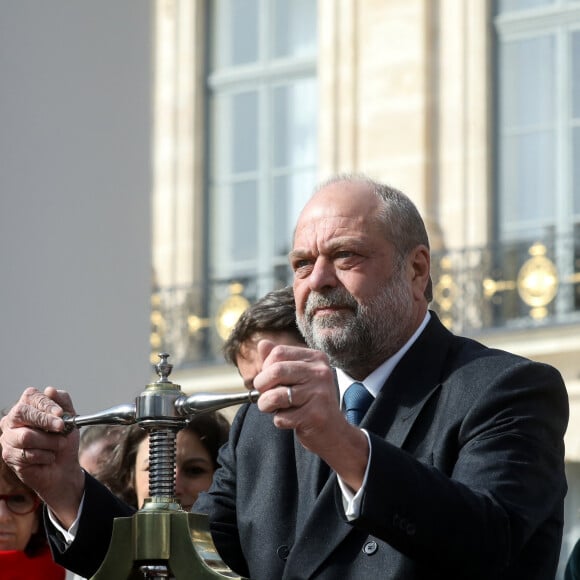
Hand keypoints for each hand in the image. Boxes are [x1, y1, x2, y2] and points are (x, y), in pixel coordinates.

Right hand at [0, 386, 84, 527]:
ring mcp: (8, 438)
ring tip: (59, 445)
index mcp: (28, 405)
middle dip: (45, 420)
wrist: (64, 467)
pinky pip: (27, 454)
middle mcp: (13, 420)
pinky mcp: (9, 455)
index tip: (60, 413)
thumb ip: (62, 402)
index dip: (46, 404)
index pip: (31, 396)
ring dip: (50, 442)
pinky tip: (49, 457)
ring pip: (26, 436)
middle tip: (62, 427)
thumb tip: (49, 390)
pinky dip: (46, 456)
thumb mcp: (70, 418)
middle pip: (22, 412)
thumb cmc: (64, 439)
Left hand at [254, 340, 368, 489]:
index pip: (278, 352)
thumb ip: (277, 360)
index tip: (270, 380)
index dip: (266, 368)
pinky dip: (279, 421)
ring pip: (275, 395)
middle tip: (265, 395)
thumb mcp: (295, 376)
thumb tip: (262, 343)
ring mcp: (319, 393)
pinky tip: (293, 420)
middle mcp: (320, 372)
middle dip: (261, 386)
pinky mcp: (315, 415)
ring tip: (275, 408)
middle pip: (275, 370)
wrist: (333, 432)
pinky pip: (281, 417)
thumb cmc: (309, 402)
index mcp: (315, 358)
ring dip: (266, 405)